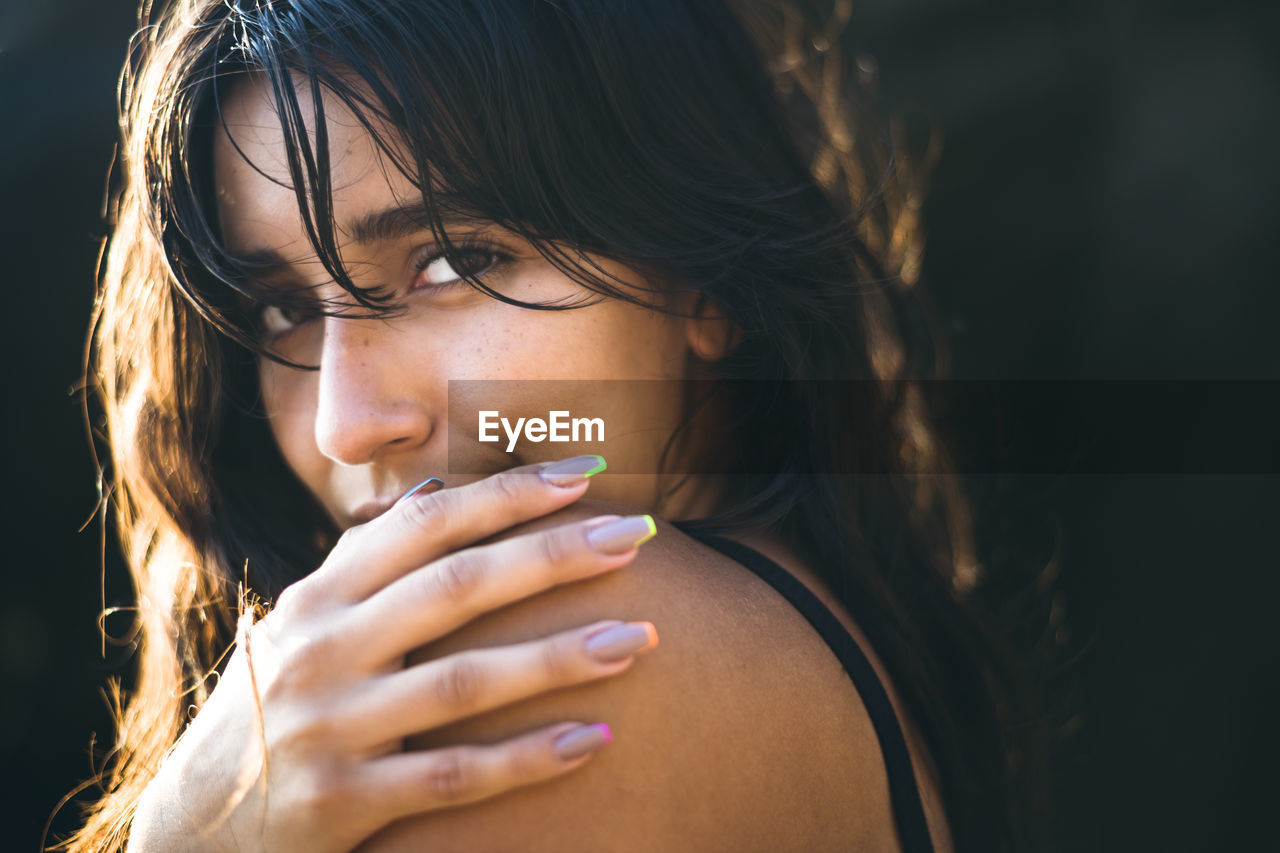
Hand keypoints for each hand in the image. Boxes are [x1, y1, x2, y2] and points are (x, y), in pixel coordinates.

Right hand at [127, 458, 659, 852]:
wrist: (197, 825)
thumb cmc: (279, 702)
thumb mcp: (306, 623)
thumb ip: (366, 562)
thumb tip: (434, 495)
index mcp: (320, 596)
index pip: (424, 524)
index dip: (507, 494)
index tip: (586, 471)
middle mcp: (322, 651)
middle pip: (455, 588)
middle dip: (552, 554)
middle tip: (636, 534)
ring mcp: (330, 728)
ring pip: (461, 682)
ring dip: (559, 656)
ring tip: (640, 637)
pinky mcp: (341, 803)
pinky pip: (451, 780)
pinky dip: (525, 760)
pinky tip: (594, 739)